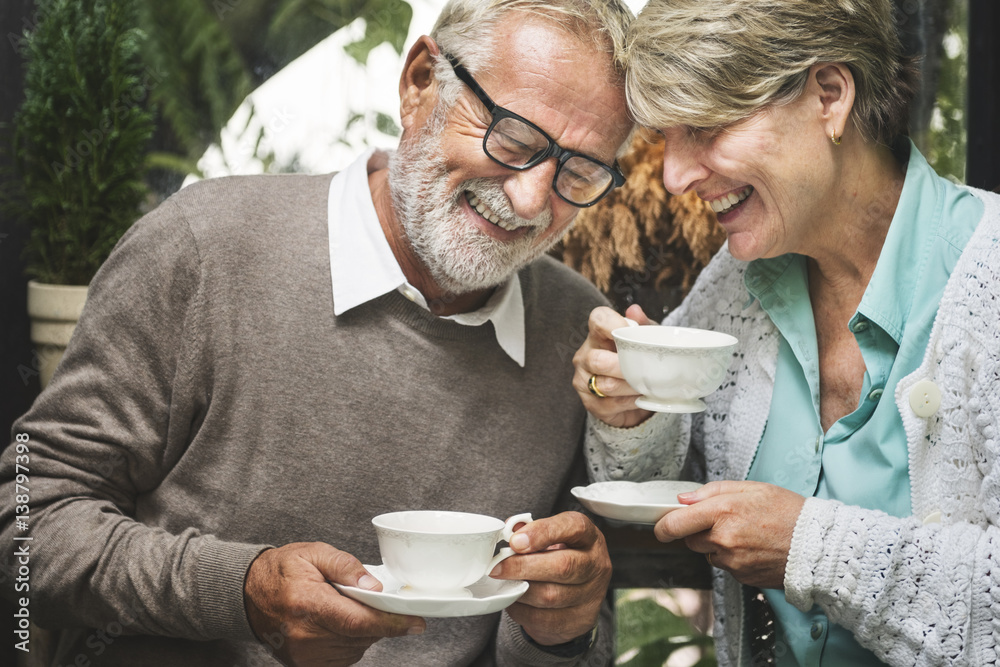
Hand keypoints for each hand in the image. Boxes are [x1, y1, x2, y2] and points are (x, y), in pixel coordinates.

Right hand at [244, 542, 424, 665]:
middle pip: (361, 636)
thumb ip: (346, 566)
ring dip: (362, 631)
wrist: (248, 593)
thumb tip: (375, 586)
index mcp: (307, 604)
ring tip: (345, 608)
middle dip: (377, 620)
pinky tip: (339, 624)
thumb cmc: (282, 570)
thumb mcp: (314, 553)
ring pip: (355, 649)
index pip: (359, 621)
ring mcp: (303, 655)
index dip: (391, 624)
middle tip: (371, 600)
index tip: (416, 623)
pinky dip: (350, 642)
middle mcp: (304, 635)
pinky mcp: (303, 665)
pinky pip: (342, 658)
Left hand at [489, 512, 610, 645]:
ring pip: (550, 596)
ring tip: (504, 582)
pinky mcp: (580, 620)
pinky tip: (514, 599)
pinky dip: (522, 609)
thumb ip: (531, 530)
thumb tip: (509, 530)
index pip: (574, 528)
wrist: (578, 593)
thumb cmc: (559, 556)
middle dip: (524, 566)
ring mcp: (591, 595)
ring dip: (520, 589)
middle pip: (563, 566)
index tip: (515, 541)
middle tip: (497, 567)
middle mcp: (596, 565)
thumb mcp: (551, 537)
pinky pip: (544, 618)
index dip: (542, 533)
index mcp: (589, 537)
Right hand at [572, 304, 656, 427]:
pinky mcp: (590, 403)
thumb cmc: (636, 360)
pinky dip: (631, 402)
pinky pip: (611, 404)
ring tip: (648, 385)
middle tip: (645, 369)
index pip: (597, 320)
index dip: (613, 323)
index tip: (632, 330)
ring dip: (632, 386)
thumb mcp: (644, 340)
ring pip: (607, 385)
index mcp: (597, 335)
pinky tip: (640, 397)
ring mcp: (583, 380)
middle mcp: (584, 356)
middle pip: (597, 360)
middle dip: (624, 366)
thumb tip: (635, 311)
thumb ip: (642, 326)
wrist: (632, 394)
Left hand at [654, 481, 805, 588]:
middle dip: (699, 530)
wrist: (817, 546)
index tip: (660, 525)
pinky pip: (725, 566)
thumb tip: (683, 500)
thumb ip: (712, 492)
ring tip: (746, 533)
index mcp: (722, 513)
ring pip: (708, 553)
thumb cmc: (787, 512)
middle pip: (690, 539)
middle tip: (725, 521)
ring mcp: (732, 562)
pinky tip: (753, 547)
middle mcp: (723, 539)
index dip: (663, 525)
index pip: (675, 523)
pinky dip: (732, 558)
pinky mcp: (741, 577)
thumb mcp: (751, 488)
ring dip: (717, 545)